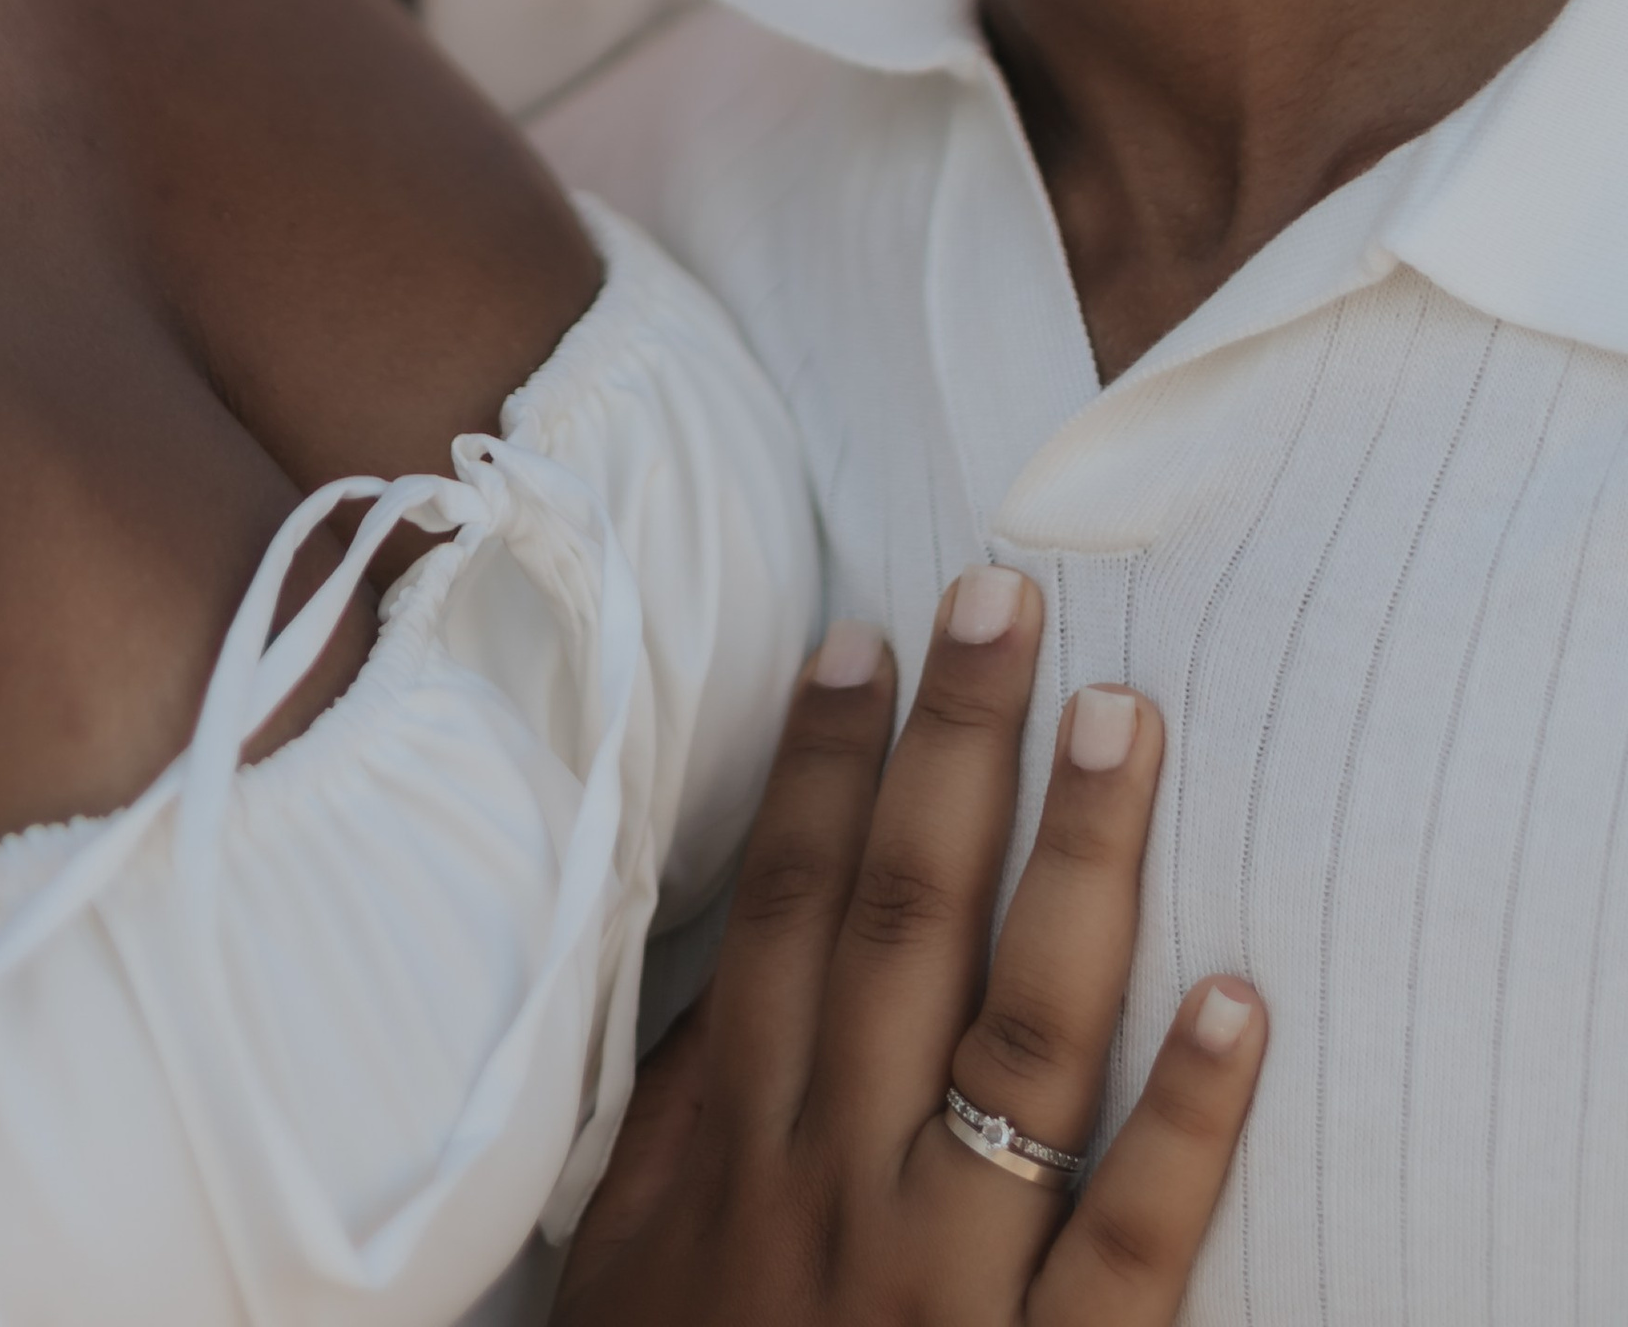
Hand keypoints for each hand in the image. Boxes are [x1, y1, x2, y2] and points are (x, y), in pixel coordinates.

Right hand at [557, 570, 1263, 1325]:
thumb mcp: (628, 1263)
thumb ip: (680, 1117)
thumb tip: (728, 967)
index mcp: (739, 1145)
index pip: (785, 909)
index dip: (821, 764)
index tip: (863, 639)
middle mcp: (837, 1183)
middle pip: (900, 925)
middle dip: (953, 754)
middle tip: (1004, 604)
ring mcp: (941, 1277)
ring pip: (1020, 1039)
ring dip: (1075, 871)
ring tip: (1123, 724)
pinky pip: (1128, 1240)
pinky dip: (1184, 1119)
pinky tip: (1236, 1000)